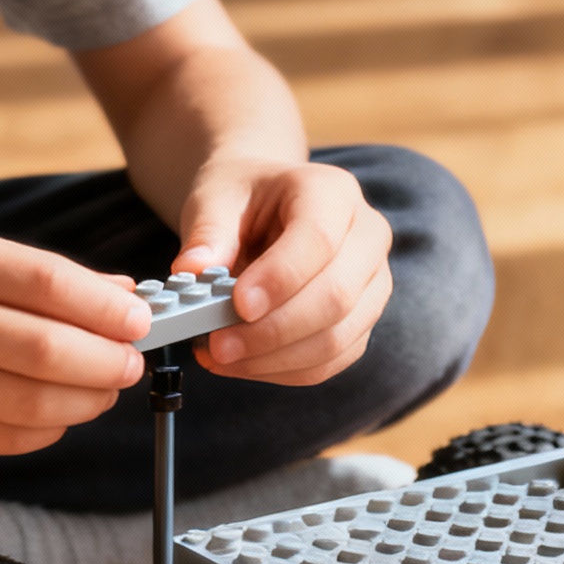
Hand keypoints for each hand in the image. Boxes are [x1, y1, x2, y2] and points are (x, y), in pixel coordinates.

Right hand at [0, 231, 148, 452]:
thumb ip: (44, 276)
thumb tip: (125, 296)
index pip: (50, 284)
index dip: (107, 309)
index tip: (141, 320)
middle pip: (49, 352)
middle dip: (107, 362)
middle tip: (129, 363)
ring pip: (34, 403)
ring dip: (87, 401)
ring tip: (102, 389)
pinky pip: (8, 438)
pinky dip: (49, 427)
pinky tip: (58, 412)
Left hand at [175, 157, 392, 384]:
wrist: (264, 208)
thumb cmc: (243, 199)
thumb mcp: (215, 198)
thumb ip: (207, 233)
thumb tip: (191, 270)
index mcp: (333, 193)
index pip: (319, 239)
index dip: (280, 278)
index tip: (238, 304)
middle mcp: (367, 237)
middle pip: (337, 296)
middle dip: (273, 331)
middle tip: (219, 345)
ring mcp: (372, 283)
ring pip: (337, 338)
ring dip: (275, 359)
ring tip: (222, 356)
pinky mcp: (361, 321)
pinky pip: (330, 360)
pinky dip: (282, 370)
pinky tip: (243, 363)